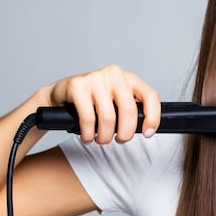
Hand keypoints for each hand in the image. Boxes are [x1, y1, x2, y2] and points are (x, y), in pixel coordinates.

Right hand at [46, 64, 160, 144]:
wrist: (62, 94)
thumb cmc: (93, 101)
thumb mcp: (117, 101)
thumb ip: (131, 110)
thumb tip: (147, 130)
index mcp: (129, 78)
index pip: (150, 96)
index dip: (153, 117)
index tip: (148, 133)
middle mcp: (115, 74)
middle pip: (129, 110)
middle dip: (125, 133)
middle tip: (119, 140)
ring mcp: (96, 78)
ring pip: (108, 118)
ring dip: (105, 137)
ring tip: (100, 139)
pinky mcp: (78, 86)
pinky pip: (88, 118)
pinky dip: (88, 134)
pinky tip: (87, 137)